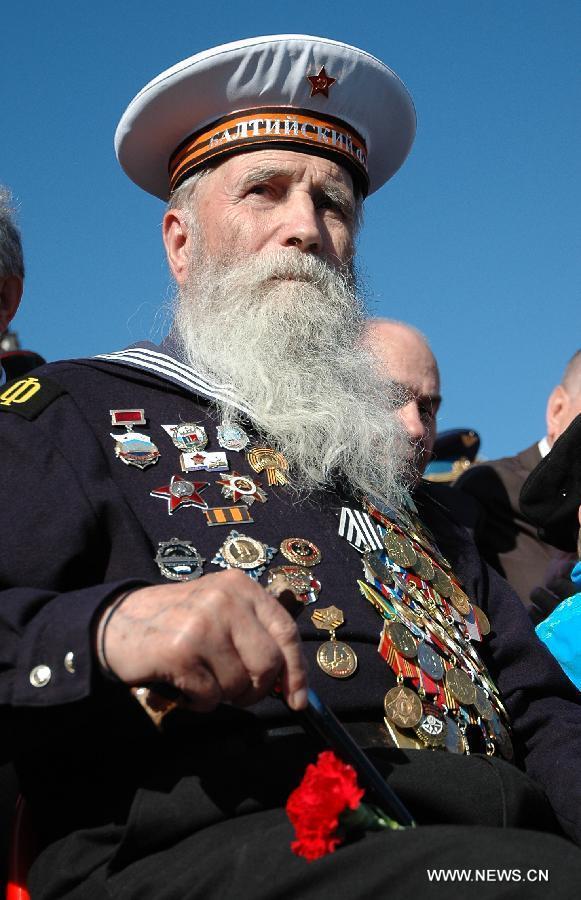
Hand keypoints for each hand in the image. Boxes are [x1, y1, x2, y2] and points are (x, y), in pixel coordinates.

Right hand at [96, 570, 307, 711]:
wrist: (117, 623)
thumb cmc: (176, 622)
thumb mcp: (219, 611)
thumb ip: (254, 635)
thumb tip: (291, 684)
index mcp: (241, 587)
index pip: (285, 631)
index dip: (297, 670)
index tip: (297, 700)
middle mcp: (225, 599)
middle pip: (268, 664)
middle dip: (255, 690)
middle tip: (236, 693)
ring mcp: (203, 624)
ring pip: (239, 685)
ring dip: (222, 696)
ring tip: (200, 678)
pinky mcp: (180, 652)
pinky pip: (210, 697)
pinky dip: (199, 702)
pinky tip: (183, 685)